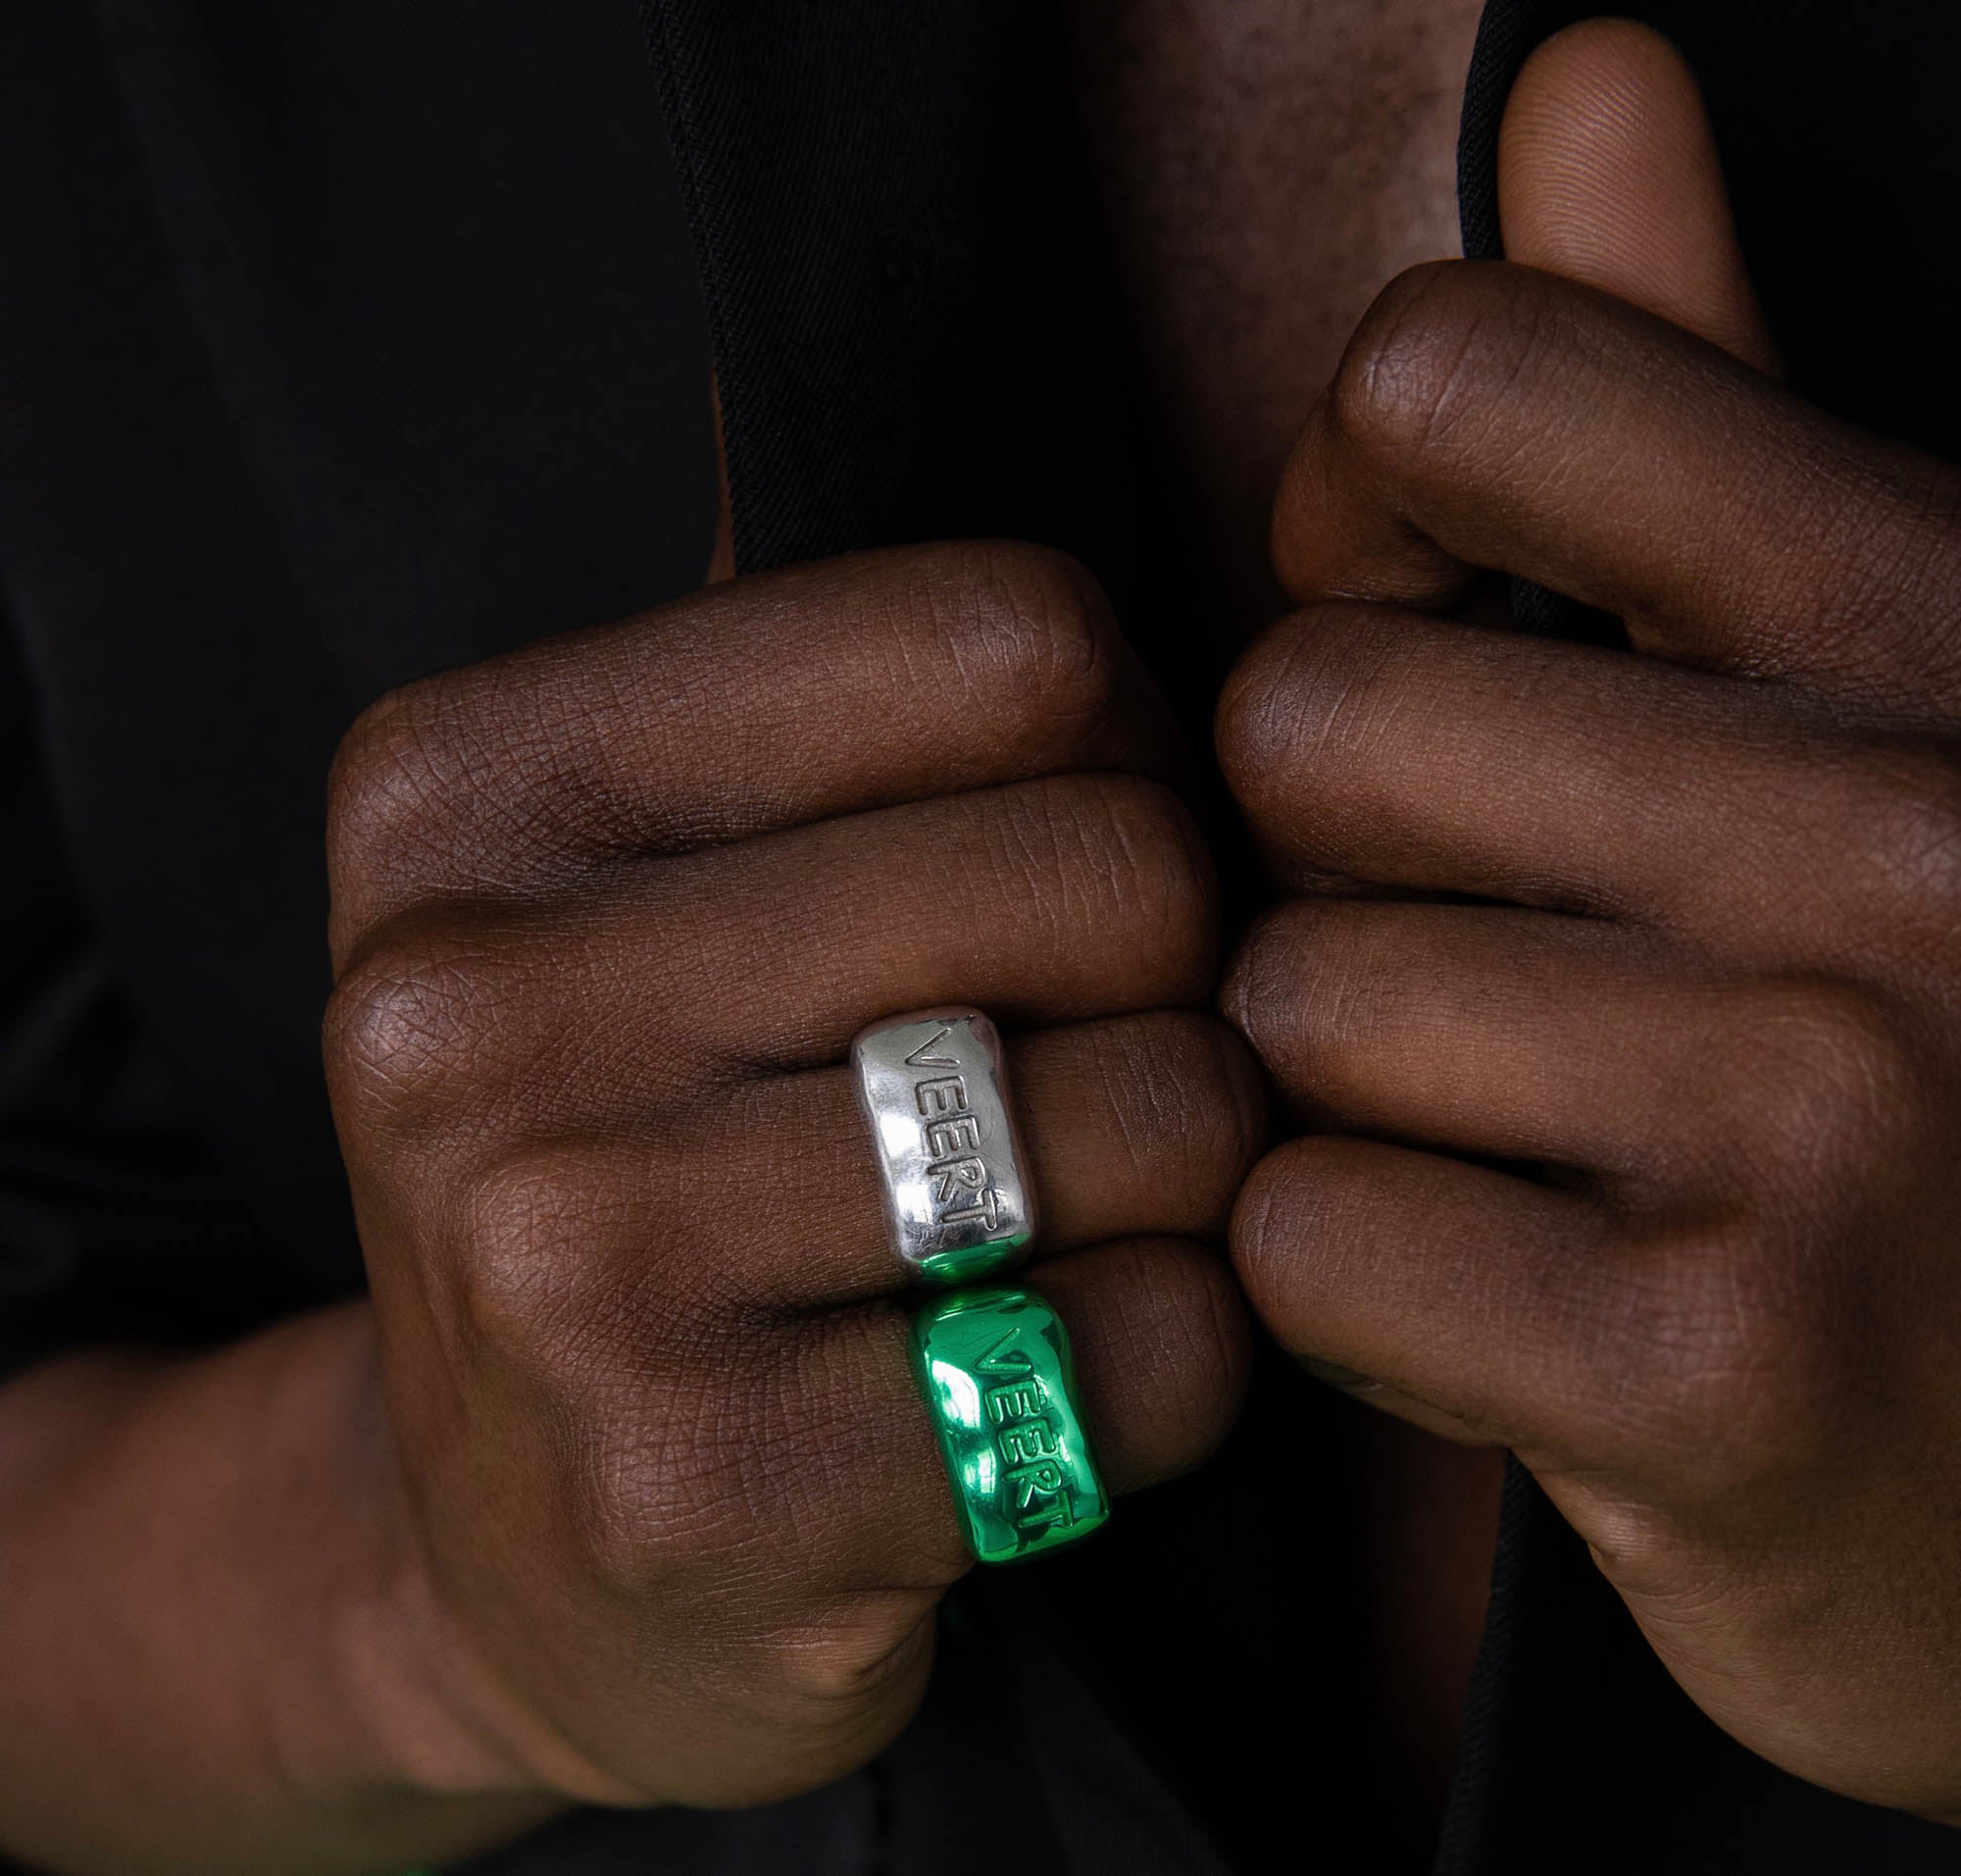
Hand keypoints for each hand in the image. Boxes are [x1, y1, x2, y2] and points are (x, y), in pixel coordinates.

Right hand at [324, 541, 1256, 1807]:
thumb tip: (1109, 572)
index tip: (1063, 866)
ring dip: (1185, 1179)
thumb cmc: (645, 1171)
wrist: (518, 1553)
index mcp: (466, 788)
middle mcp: (475, 1003)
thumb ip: (852, 716)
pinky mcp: (696, 1489)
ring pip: (1163, 1110)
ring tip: (1060, 1219)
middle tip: (1086, 1062)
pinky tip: (1034, 1376)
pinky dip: (1171, 1363)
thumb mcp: (658, 891)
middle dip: (1177, 979)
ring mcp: (565, 1256)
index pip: (1008, 640)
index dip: (1117, 754)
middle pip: (1113, 868)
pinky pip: (1153, 1349)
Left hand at [1215, 20, 1960, 1821]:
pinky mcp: (1726, 1371)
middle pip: (1308, 724)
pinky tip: (1521, 1318)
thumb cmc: (1937, 1066)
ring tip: (1534, 1159)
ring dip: (1357, 1091)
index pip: (1461, 377)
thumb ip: (1699, 391)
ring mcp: (1831, 1110)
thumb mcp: (1871, 686)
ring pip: (1293, 996)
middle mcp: (1912, 829)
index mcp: (1935, 613)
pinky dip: (1364, 1292)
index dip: (1355, 510)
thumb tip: (1583, 71)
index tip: (1403, 623)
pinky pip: (1310, 1241)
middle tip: (1495, 973)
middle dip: (1347, 865)